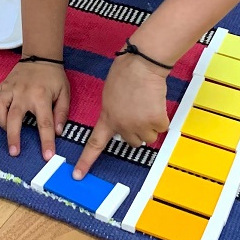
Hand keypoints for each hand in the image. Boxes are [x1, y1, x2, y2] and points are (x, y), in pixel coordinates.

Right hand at [0, 61, 70, 161]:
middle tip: (14, 152)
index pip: (45, 123)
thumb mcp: (64, 93)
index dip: (46, 141)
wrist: (41, 56)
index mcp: (41, 96)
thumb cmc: (54, 77)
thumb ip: (62, 113)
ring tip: (3, 130)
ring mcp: (10, 88)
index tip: (47, 156)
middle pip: (14, 117)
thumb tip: (58, 133)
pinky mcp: (2, 85)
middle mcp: (23, 93)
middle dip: (13, 136)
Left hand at [73, 51, 169, 177]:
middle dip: (137, 131)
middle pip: (133, 142)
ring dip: (151, 125)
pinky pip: (162, 127)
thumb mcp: (110, 95)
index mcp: (107, 117)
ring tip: (148, 105)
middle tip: (139, 113)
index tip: (78, 175)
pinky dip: (162, 117)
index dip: (86, 160)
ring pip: (149, 137)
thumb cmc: (125, 73)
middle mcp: (122, 125)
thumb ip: (113, 112)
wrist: (142, 64)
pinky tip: (156, 102)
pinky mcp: (155, 120)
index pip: (95, 143)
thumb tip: (123, 121)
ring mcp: (139, 125)